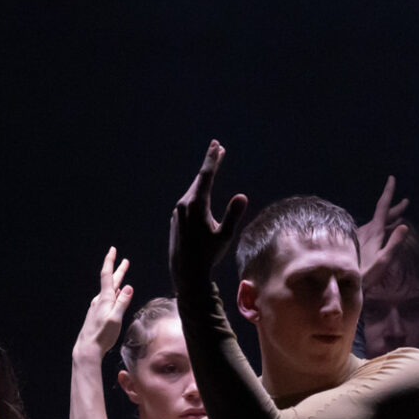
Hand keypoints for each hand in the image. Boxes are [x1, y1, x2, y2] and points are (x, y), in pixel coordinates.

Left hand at [75, 248, 133, 357]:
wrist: (87, 348)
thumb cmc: (102, 335)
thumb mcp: (116, 318)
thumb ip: (122, 302)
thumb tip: (129, 287)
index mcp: (105, 299)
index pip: (107, 275)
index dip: (110, 261)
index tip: (113, 250)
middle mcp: (100, 300)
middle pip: (110, 281)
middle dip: (118, 270)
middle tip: (125, 261)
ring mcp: (97, 307)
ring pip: (109, 290)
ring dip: (117, 282)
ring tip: (122, 276)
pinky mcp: (97, 314)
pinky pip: (108, 299)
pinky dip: (114, 294)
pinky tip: (116, 296)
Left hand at [169, 140, 248, 285]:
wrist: (186, 272)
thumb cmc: (207, 256)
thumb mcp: (224, 236)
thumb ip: (232, 215)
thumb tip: (242, 196)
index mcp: (196, 204)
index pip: (206, 175)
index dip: (212, 159)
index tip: (216, 145)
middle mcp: (184, 204)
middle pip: (199, 179)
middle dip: (210, 163)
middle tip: (217, 148)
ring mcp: (178, 211)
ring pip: (193, 189)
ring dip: (204, 177)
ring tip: (213, 166)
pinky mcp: (176, 218)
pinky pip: (189, 199)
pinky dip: (198, 190)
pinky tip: (202, 191)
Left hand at [357, 175, 410, 278]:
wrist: (344, 283)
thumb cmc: (367, 274)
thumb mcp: (384, 260)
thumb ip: (394, 242)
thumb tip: (404, 225)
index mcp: (374, 231)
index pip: (382, 207)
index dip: (388, 192)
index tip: (391, 178)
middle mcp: (367, 230)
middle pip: (382, 214)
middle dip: (394, 207)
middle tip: (405, 201)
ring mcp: (362, 236)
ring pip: (378, 223)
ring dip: (390, 218)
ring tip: (399, 215)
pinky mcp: (359, 243)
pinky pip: (374, 230)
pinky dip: (383, 227)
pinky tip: (385, 231)